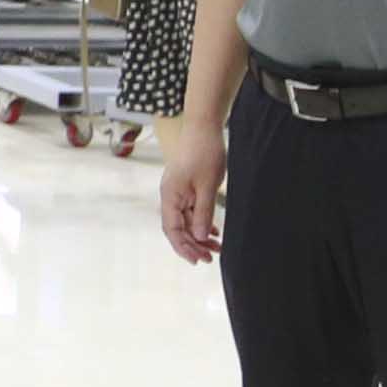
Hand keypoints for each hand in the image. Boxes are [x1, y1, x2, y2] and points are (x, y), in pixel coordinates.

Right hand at [158, 117, 228, 262]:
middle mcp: (170, 196)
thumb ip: (202, 212)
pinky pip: (191, 210)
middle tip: (211, 257)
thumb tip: (199, 237)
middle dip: (193, 245)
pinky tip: (213, 229)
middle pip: (178, 228)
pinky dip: (201, 222)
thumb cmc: (204, 152)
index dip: (184, 247)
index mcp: (170, 196)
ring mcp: (178, 191)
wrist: (203, 126)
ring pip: (186, 220)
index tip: (198, 259)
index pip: (172, 230)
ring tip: (216, 246)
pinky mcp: (187, 187)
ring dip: (199, 235)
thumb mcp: (207, 185)